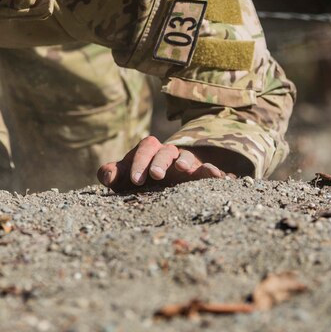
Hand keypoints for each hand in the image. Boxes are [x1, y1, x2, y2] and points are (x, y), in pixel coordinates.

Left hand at [97, 136, 235, 191]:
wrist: (164, 184)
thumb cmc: (140, 179)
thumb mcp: (125, 178)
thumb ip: (112, 174)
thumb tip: (107, 177)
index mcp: (150, 151)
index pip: (146, 148)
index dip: (140, 162)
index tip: (135, 180)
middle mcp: (170, 154)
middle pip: (167, 151)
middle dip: (160, 162)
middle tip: (156, 176)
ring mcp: (187, 164)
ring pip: (189, 158)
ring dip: (187, 163)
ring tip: (184, 170)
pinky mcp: (201, 176)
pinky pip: (211, 172)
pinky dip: (216, 173)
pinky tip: (223, 178)